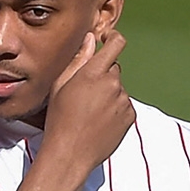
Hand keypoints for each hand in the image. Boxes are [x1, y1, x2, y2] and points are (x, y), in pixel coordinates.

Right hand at [42, 29, 134, 174]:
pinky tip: (99, 121)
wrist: (70, 153)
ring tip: (90, 112)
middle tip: (84, 93)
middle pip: (114, 69)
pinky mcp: (130, 116)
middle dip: (102, 75)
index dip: (113, 37)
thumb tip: (91, 39)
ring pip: (118, 89)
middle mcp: (113, 84)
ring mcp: (123, 101)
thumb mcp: (60, 85)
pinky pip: (124, 105)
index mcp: (94, 73)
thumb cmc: (60, 119)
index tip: (107, 39)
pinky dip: (115, 110)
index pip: (116, 44)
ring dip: (108, 94)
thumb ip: (79, 59)